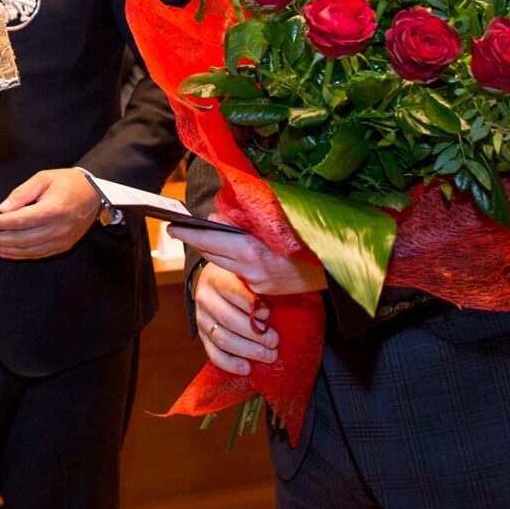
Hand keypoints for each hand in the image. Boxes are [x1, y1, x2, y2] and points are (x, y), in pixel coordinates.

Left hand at [0, 168, 99, 258]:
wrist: (94, 194)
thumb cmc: (68, 183)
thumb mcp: (43, 178)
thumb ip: (22, 193)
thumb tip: (3, 209)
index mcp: (53, 210)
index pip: (21, 221)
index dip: (1, 224)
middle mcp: (58, 228)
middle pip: (22, 239)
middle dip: (0, 238)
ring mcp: (62, 240)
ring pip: (29, 250)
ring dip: (7, 249)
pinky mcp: (63, 246)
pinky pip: (38, 254)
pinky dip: (20, 255)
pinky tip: (7, 252)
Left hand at [169, 216, 327, 294]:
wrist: (338, 268)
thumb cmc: (310, 237)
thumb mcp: (278, 220)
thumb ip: (243, 219)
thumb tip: (215, 218)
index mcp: (251, 250)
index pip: (210, 240)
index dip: (189, 233)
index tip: (171, 226)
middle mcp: (250, 270)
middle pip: (213, 255)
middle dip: (200, 241)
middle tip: (185, 228)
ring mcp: (258, 284)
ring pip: (225, 265)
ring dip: (215, 251)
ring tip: (207, 236)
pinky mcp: (266, 291)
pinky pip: (241, 274)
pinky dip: (234, 262)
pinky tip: (236, 251)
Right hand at [194, 264, 276, 374]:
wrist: (211, 283)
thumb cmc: (238, 280)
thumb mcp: (244, 275)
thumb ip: (256, 286)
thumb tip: (277, 302)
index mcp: (217, 279)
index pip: (232, 292)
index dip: (251, 305)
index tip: (268, 314)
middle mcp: (205, 299)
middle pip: (229, 320)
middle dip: (255, 334)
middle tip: (275, 341)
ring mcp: (201, 319)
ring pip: (223, 339)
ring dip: (248, 350)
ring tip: (268, 355)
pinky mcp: (202, 336)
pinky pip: (213, 354)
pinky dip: (230, 364)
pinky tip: (246, 368)